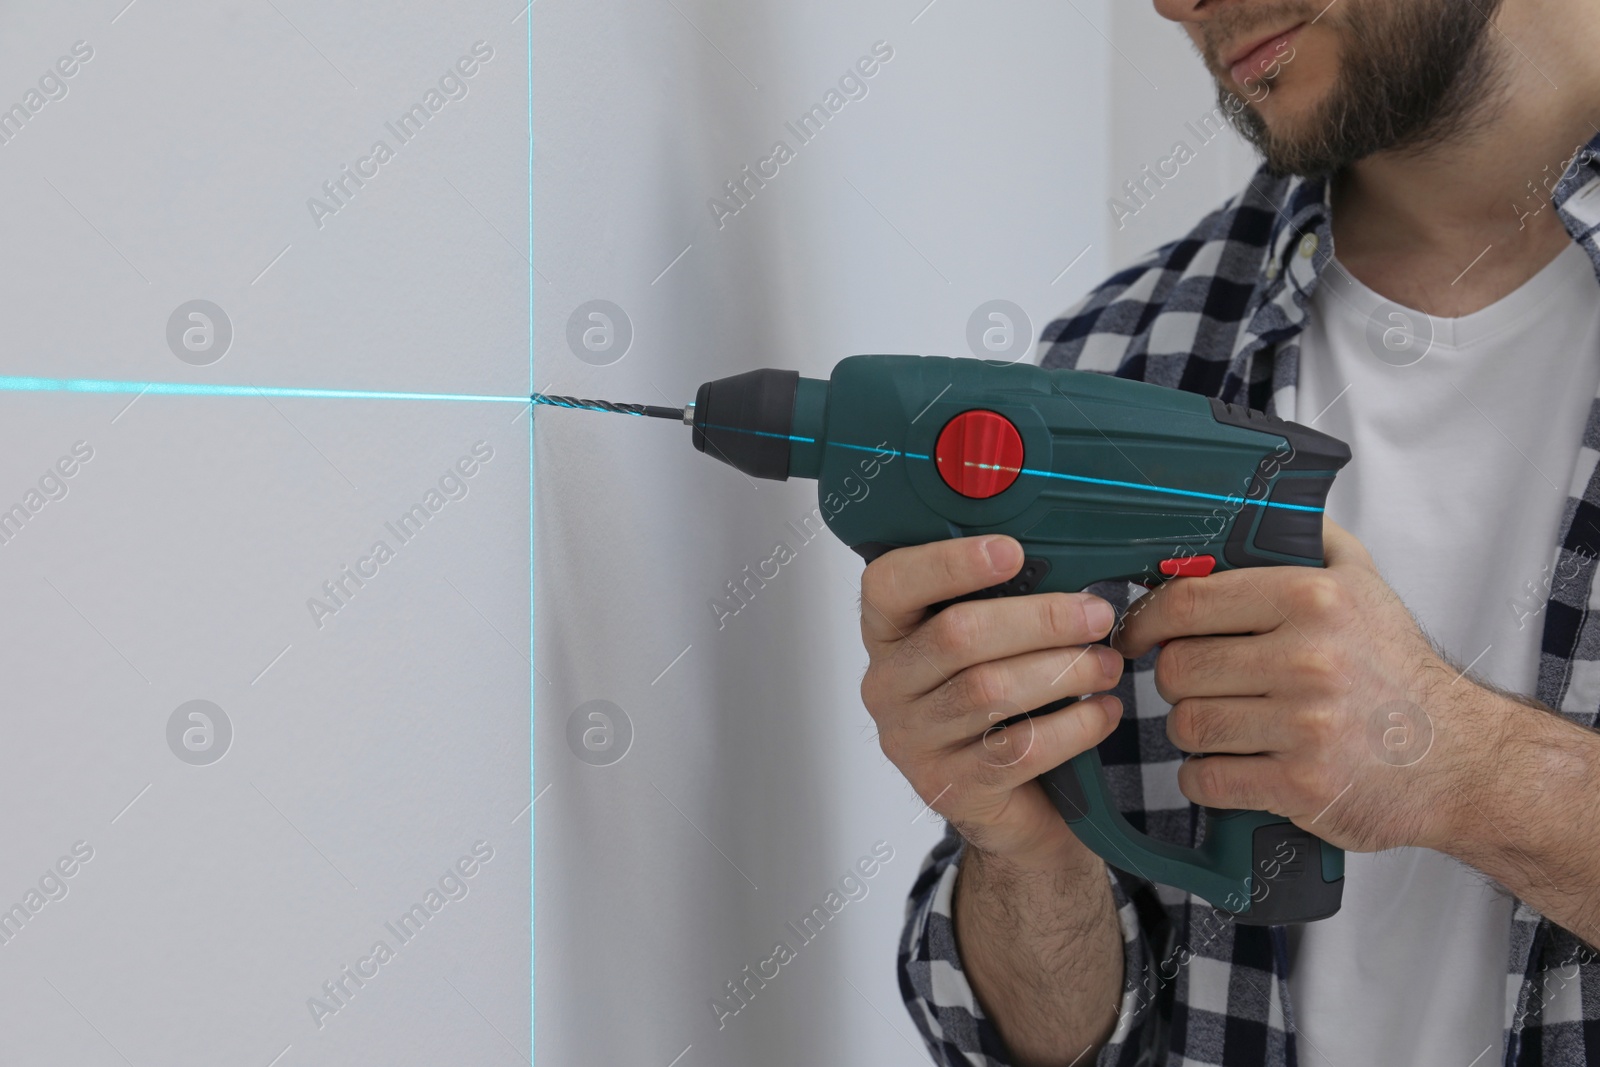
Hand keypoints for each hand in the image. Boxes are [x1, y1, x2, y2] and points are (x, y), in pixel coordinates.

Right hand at [859, 535, 1124, 866]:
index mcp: (889, 633)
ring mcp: (913, 741)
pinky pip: (1018, 750)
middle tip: (1097, 614)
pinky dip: (1073, 726)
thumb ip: (1001, 603)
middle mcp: (887, 685)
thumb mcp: (983, 644)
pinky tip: (1103, 711)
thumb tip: (1068, 562)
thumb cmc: (996, 698)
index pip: (890, 584)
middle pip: (956, 635)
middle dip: (1039, 620)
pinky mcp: (951, 787)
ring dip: (1063, 672)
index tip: (1012, 552)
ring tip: (1107, 665)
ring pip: (989, 692)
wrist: (1002, 801)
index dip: (947, 563)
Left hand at [1111, 519, 1514, 853]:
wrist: (1461, 761)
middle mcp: (1309, 657)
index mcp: (1313, 599)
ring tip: (1221, 727)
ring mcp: (1306, 724)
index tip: (1136, 635)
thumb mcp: (1366, 584)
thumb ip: (1311, 539)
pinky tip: (1229, 767)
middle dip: (1176, 680)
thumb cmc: (1401, 673)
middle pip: (1178, 667)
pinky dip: (1205, 777)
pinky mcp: (1302, 783)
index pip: (1189, 601)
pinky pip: (1208, 778)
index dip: (1146, 620)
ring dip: (1191, 730)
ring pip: (1187, 724)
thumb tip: (1257, 506)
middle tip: (1197, 686)